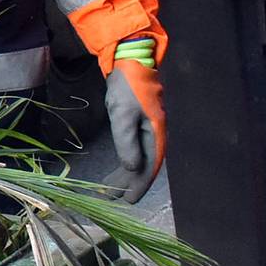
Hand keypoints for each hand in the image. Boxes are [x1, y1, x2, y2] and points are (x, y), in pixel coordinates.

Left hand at [100, 56, 166, 202]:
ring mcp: (148, 132)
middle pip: (144, 167)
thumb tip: (132, 168)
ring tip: (108, 190)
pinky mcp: (139, 127)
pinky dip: (124, 162)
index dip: (139, 186)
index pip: (150, 167)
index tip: (128, 201)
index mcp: (156, 135)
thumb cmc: (127, 88)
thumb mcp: (123, 114)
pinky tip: (115, 171)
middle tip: (111, 199)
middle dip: (129, 185)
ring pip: (138, 160)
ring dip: (125, 176)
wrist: (130, 63)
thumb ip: (127, 141)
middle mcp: (155, 136)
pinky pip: (134, 150)